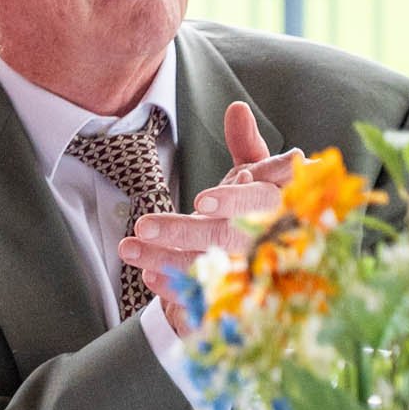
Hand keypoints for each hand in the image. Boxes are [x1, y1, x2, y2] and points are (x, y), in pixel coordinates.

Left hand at [120, 106, 299, 333]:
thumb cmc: (260, 210)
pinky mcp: (235, 301)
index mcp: (280, 209)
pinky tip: (148, 278)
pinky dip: (174, 289)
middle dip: (182, 232)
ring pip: (208, 269)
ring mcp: (252, 275)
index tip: (201, 202)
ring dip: (166, 261)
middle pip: (226, 239)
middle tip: (142, 225)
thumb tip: (236, 108)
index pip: (259, 206)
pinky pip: (202, 299)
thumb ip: (247, 145)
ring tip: (128, 249)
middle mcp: (269, 243)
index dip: (233, 204)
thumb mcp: (258, 175)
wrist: (276, 266)